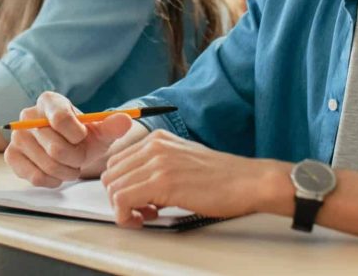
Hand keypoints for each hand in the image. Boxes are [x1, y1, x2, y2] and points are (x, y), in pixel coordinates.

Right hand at [4, 91, 140, 186]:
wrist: (69, 150)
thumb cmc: (84, 137)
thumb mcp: (101, 130)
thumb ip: (113, 125)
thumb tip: (126, 120)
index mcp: (49, 101)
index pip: (61, 119)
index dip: (78, 135)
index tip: (83, 137)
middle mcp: (28, 115)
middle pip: (56, 147)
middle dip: (76, 158)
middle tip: (80, 157)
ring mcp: (17, 136)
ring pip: (47, 164)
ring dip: (66, 171)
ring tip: (71, 165)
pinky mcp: (11, 156)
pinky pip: (35, 176)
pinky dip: (52, 180)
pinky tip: (58, 174)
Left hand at [101, 130, 287, 227]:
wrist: (247, 182)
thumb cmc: (222, 177)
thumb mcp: (183, 160)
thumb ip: (158, 167)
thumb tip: (137, 188)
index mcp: (158, 139)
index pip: (117, 161)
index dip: (122, 185)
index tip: (137, 199)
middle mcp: (155, 146)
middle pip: (110, 175)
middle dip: (119, 197)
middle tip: (141, 210)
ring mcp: (158, 162)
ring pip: (113, 188)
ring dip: (123, 209)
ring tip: (146, 215)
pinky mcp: (162, 182)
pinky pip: (122, 201)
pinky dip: (126, 216)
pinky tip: (144, 219)